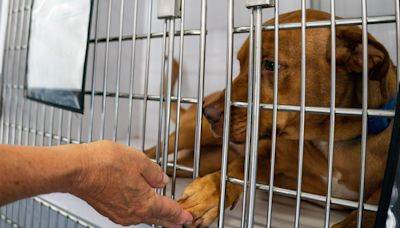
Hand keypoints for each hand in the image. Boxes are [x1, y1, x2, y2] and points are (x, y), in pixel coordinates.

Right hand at [70, 140, 191, 226]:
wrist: (77, 170)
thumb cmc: (104, 163)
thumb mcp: (139, 161)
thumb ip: (154, 173)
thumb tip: (162, 180)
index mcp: (145, 202)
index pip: (169, 210)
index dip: (180, 214)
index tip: (187, 218)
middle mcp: (133, 213)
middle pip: (157, 218)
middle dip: (170, 221)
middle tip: (180, 223)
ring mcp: (119, 214)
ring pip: (143, 217)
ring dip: (155, 217)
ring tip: (162, 217)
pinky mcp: (108, 210)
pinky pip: (130, 214)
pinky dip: (140, 212)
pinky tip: (140, 207)